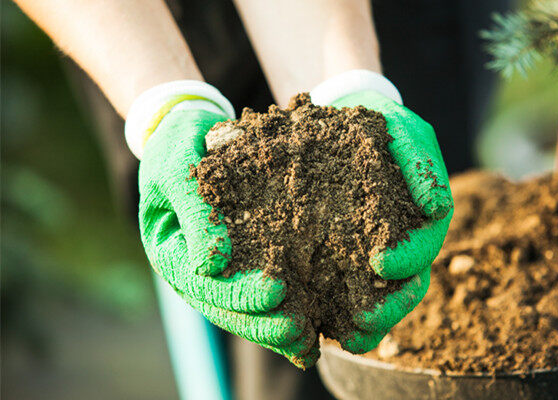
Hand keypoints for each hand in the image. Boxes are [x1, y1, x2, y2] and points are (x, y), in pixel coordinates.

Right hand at [138, 107, 317, 367]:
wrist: (189, 131)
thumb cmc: (179, 143)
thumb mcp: (176, 167)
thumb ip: (193, 210)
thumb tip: (212, 264)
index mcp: (170, 252)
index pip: (202, 285)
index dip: (238, 294)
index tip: (277, 292)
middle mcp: (192, 269)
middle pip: (225, 309)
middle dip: (262, 323)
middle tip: (299, 330)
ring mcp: (217, 271)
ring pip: (244, 311)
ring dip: (275, 327)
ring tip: (309, 338)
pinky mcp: (241, 262)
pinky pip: (261, 293)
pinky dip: (285, 309)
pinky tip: (313, 322)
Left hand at [330, 90, 453, 352]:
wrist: (342, 119)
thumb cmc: (379, 125)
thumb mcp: (403, 131)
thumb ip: (422, 164)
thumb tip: (436, 208)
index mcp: (421, 220)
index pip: (422, 247)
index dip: (407, 259)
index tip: (380, 262)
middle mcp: (402, 244)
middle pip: (406, 286)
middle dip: (388, 306)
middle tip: (362, 318)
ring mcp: (373, 254)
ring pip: (379, 299)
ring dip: (367, 320)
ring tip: (344, 332)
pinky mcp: (342, 259)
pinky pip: (344, 292)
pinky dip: (336, 310)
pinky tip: (318, 323)